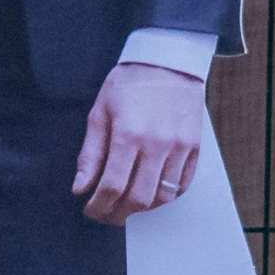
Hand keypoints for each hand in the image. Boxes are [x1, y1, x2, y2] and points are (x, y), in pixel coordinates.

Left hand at [75, 59, 211, 220]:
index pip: (112, 186)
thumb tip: (80, 188)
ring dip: (142, 208)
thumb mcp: (100, 113)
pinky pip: (182, 185)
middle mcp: (156, 144)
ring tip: (127, 204)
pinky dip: (166, 196)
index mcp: (128, 134)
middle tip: (106, 214)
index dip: (98, 206)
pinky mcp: (194, 146)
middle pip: (138, 198)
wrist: (167, 60)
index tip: (90, 209)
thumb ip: (90, 154)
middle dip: (118, 214)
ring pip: (162, 196)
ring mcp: (179, 146)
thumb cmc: (129, 84)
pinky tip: (151, 193)